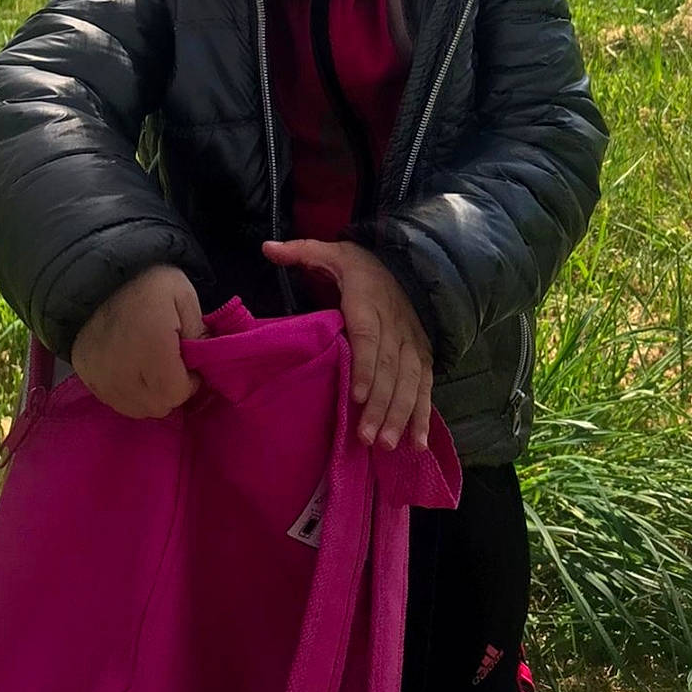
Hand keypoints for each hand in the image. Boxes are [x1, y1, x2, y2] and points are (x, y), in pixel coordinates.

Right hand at [70, 266, 206, 419]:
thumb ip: (200, 332)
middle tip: (174, 369)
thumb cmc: (148, 285)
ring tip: (155, 371)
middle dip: (173, 391)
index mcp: (151, 346)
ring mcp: (100, 375)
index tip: (190, 367)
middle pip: (157, 406)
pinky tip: (135, 373)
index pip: (175, 393)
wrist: (98, 277)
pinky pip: (114, 402)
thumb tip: (206, 361)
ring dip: (152, 396)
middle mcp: (122, 368)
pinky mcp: (86, 375)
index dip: (189, 384)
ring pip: (136, 409)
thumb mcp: (183, 296)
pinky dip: (130, 394)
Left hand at [262, 239, 432, 450]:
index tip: (355, 395)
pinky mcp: (423, 356)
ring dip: (399, 414)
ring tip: (386, 444)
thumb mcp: (332, 251)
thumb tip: (266, 247)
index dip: (365, 367)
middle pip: (389, 369)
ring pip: (409, 382)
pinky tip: (417, 443)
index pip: (368, 337)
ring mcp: (412, 343)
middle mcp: (394, 326)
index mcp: (368, 302)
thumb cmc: (362, 265)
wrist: (408, 261)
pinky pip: (425, 387)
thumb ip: (301, 251)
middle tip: (368, 437)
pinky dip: (422, 415)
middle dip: (380, 405)